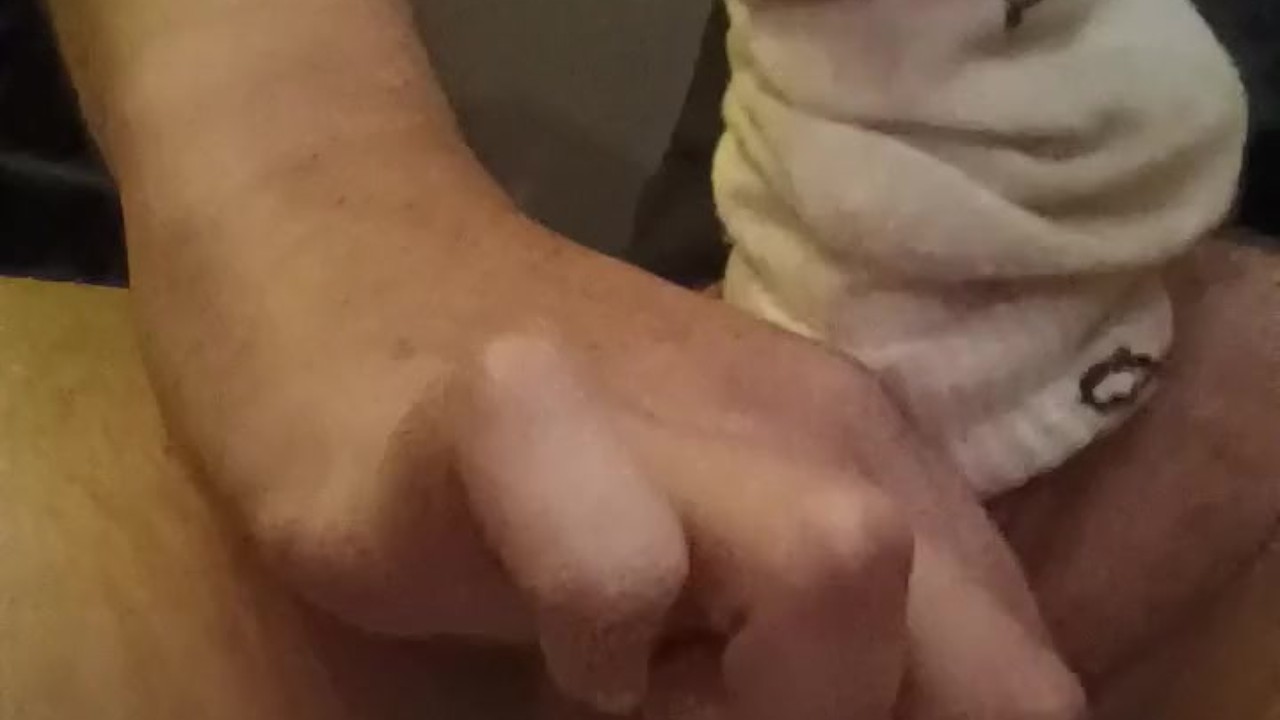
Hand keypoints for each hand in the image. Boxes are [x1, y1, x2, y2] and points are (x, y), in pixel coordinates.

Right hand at [137, 203, 1076, 718]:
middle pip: (985, 667)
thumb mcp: (730, 550)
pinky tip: (548, 641)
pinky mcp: (508, 407)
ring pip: (844, 569)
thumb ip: (836, 636)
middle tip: (712, 706)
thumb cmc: (552, 440)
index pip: (1024, 687)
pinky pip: (615, 563)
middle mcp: (815, 434)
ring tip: (637, 686)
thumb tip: (897, 718)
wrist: (358, 280)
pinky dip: (596, 636)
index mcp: (879, 476)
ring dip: (760, 697)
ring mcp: (674, 409)